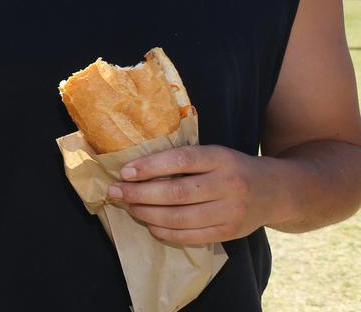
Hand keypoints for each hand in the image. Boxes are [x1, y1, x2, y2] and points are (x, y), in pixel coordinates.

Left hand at [107, 144, 281, 244]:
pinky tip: (150, 224)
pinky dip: (165, 231)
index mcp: (221, 158)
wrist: (276, 191)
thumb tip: (136, 168)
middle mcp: (228, 184)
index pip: (181, 161)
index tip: (124, 171)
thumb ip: (184, 159)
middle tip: (115, 192)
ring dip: (147, 214)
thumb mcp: (214, 154)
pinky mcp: (230, 232)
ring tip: (128, 207)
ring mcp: (231, 211)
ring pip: (180, 218)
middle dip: (139, 193)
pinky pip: (190, 236)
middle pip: (176, 192)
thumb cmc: (232, 168)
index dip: (150, 167)